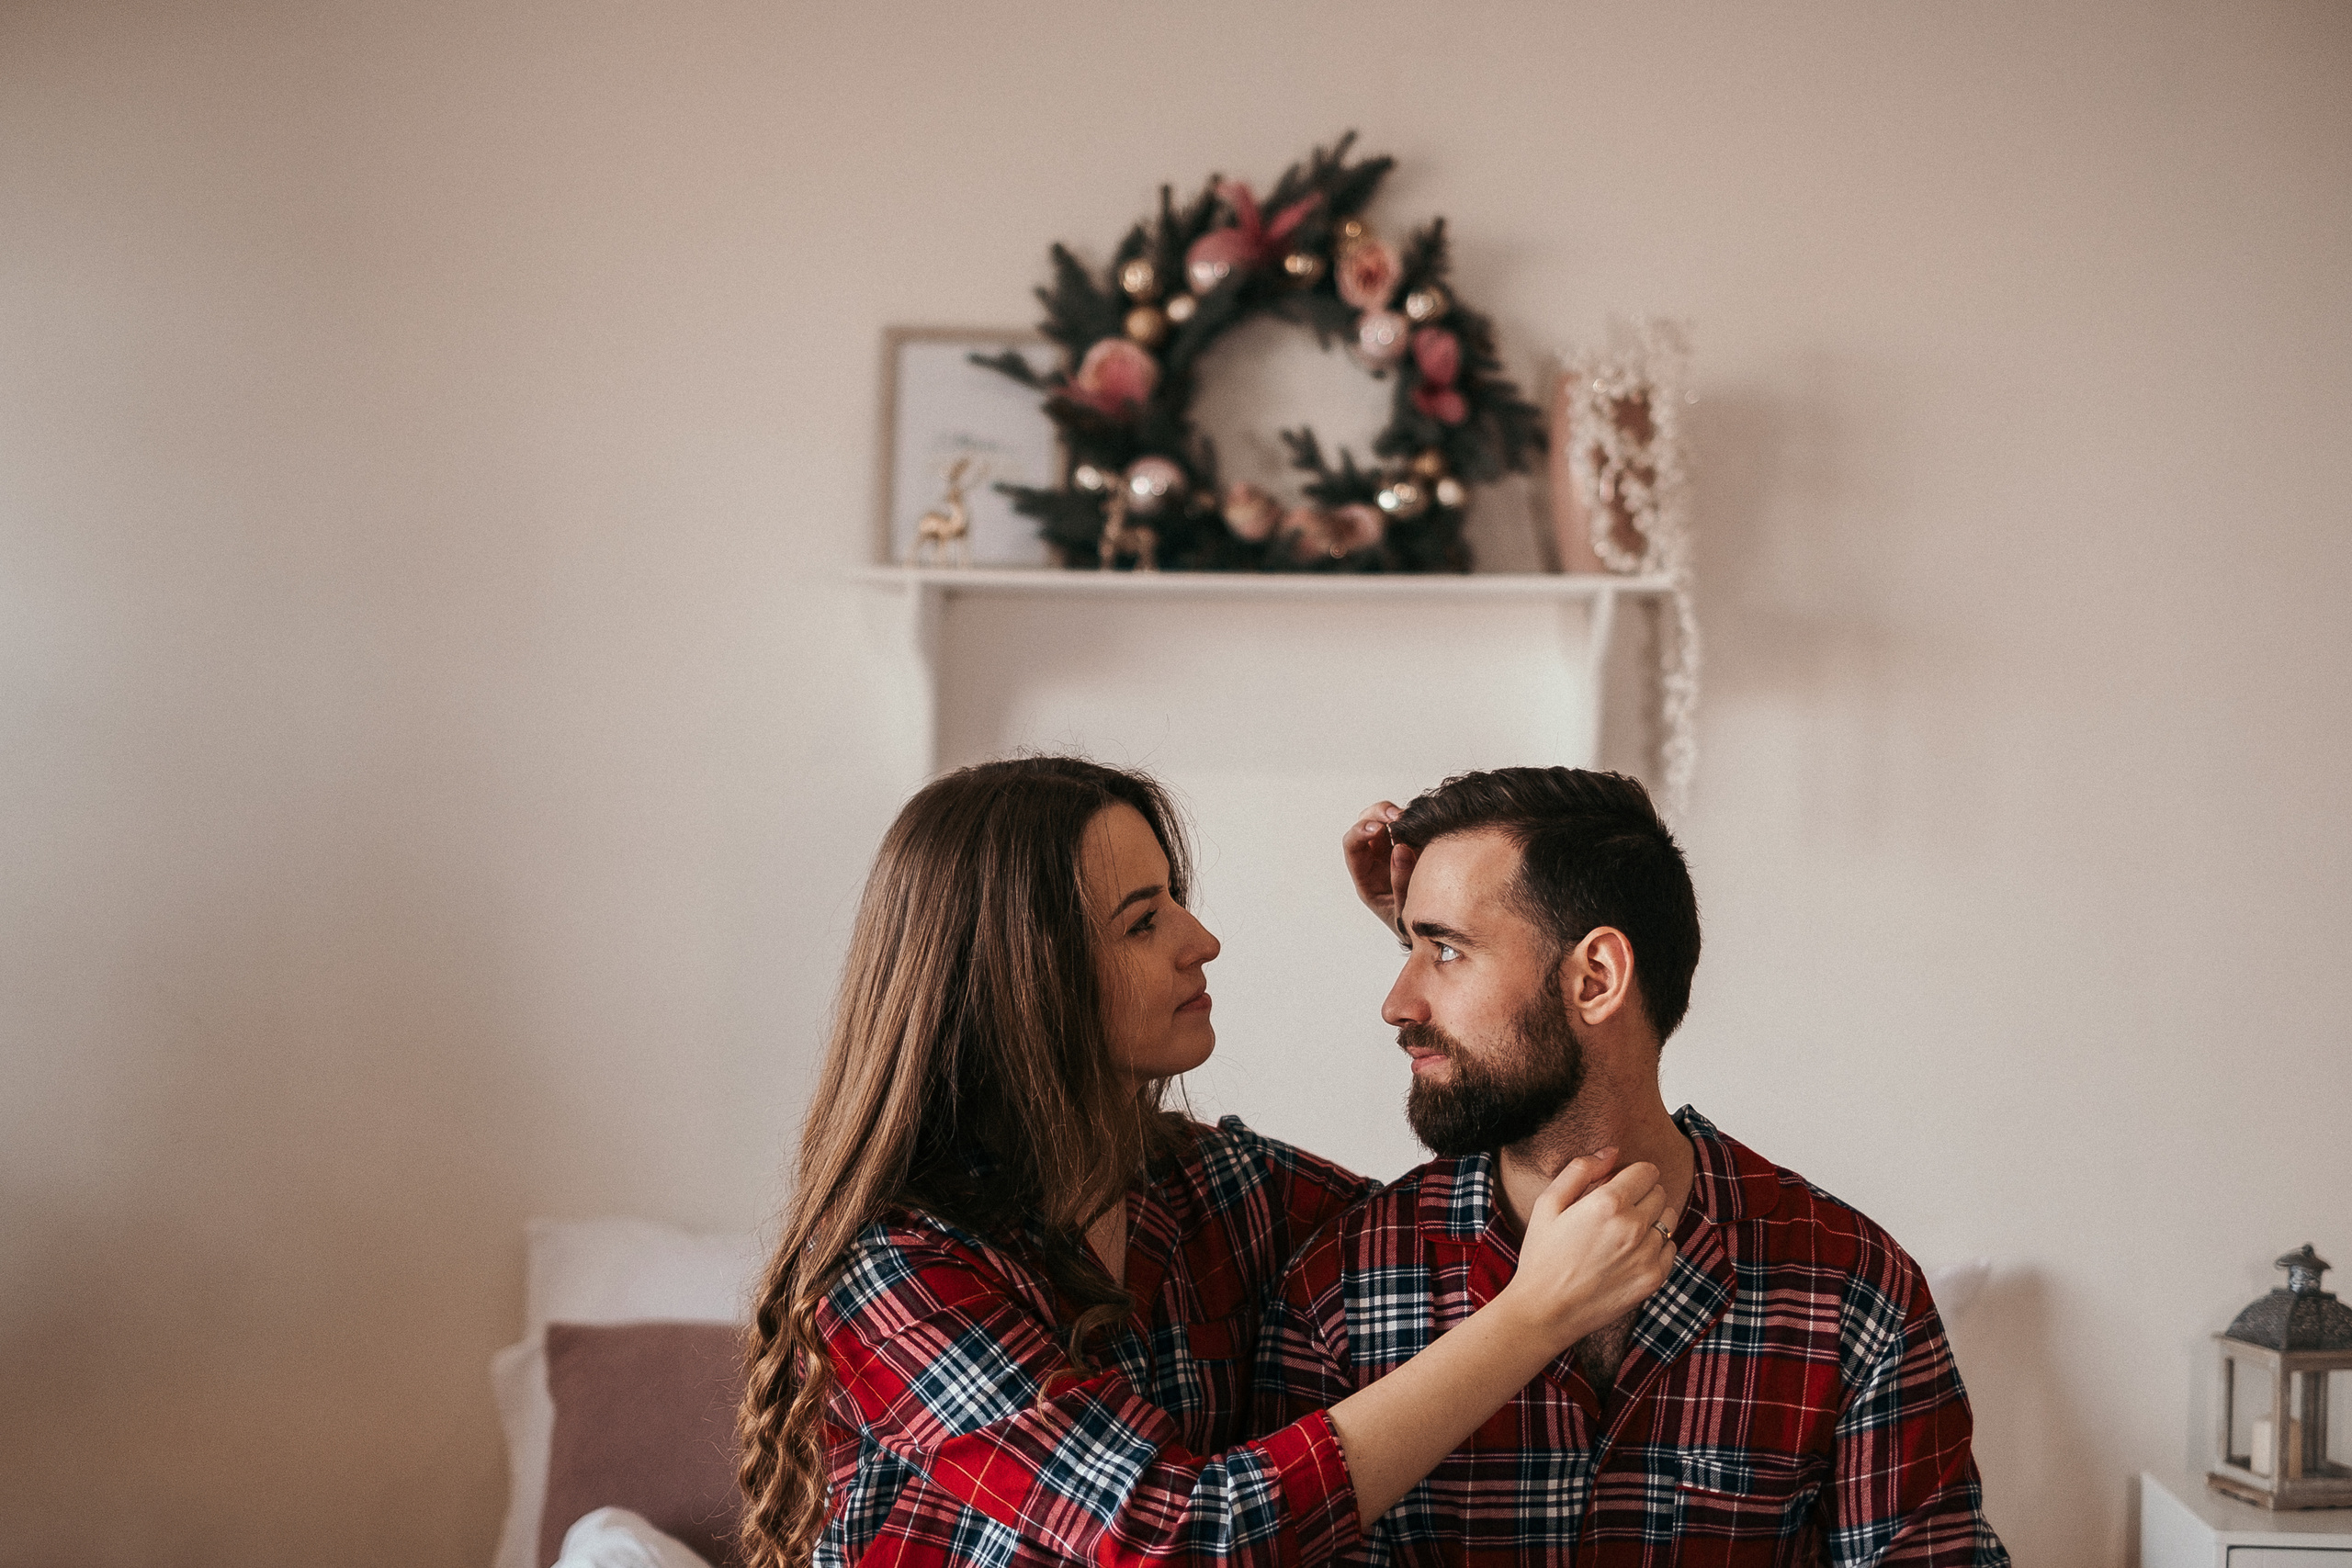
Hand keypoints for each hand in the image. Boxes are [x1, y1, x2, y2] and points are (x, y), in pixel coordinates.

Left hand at [1344, 800, 1418, 937]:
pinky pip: (1411, 826)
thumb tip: (1401, 848)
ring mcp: (1395, 850)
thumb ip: (1400, 882)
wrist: (1431, 935)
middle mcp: (1376, 859)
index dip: (1361, 832)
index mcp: (1365, 875)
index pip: (1352, 846)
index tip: (1379, 828)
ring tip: (1412, 816)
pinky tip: (1426, 823)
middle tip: (1397, 815)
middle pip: (1366, 823)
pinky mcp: (1415, 846)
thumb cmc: (1410, 927)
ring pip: (1387, 820)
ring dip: (1397, 813)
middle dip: (1378, 814)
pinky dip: (1416, 820)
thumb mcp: (1402, 912)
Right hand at [1498, 1151, 1674, 1350]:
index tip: (1618, 1185)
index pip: (1647, 1171)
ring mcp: (1647, 1255)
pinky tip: (1629, 1254)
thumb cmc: (1542, 1256)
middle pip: (1660, 1192)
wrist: (1546, 1311)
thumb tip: (1611, 1152)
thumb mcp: (1548, 1203)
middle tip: (1616, 1211)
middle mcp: (1633, 1227)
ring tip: (1624, 1233)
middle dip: (1642, 1194)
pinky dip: (1656, 1246)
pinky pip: (1671, 1248)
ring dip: (1652, 1219)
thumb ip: (1581, 1169)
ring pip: (1669, 1220)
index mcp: (1608, 1203)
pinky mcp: (1654, 1279)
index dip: (1632, 1174)